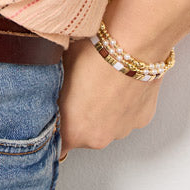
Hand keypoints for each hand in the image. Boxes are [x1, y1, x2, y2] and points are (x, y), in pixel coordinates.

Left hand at [57, 34, 162, 158]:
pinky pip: (127, 116)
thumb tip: (48, 90)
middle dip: (79, 117)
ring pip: (107, 125)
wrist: (131, 45)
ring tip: (102, 84)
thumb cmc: (94, 56)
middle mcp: (99, 138)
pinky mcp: (142, 118)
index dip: (55, 130)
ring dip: (103, 111)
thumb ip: (53, 91)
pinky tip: (120, 84)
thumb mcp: (59, 71)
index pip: (57, 145)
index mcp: (73, 132)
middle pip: (83, 135)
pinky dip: (123, 105)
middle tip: (80, 92)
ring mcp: (123, 130)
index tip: (55, 118)